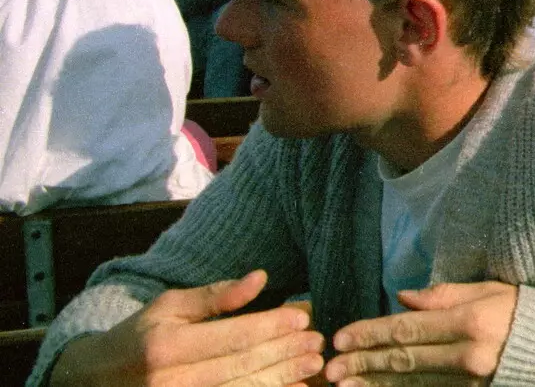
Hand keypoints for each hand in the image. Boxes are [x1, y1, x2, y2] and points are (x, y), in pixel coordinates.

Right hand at [50, 270, 322, 386]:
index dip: (270, 326)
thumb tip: (261, 278)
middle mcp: (172, 382)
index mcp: (167, 347)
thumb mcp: (169, 307)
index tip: (302, 315)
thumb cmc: (139, 336)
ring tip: (314, 363)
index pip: (230, 336)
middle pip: (241, 366)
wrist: (95, 381)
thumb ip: (215, 296)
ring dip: (283, 377)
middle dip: (284, 352)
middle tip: (318, 340)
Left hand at [324, 281, 516, 385]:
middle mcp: (466, 354)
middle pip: (403, 358)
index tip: (342, 336)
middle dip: (363, 361)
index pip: (408, 328)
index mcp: (470, 321)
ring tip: (344, 384)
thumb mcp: (491, 291)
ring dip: (373, 382)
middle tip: (330, 366)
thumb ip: (445, 295)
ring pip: (410, 382)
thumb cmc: (526, 311)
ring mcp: (469, 380)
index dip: (371, 332)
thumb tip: (402, 297)